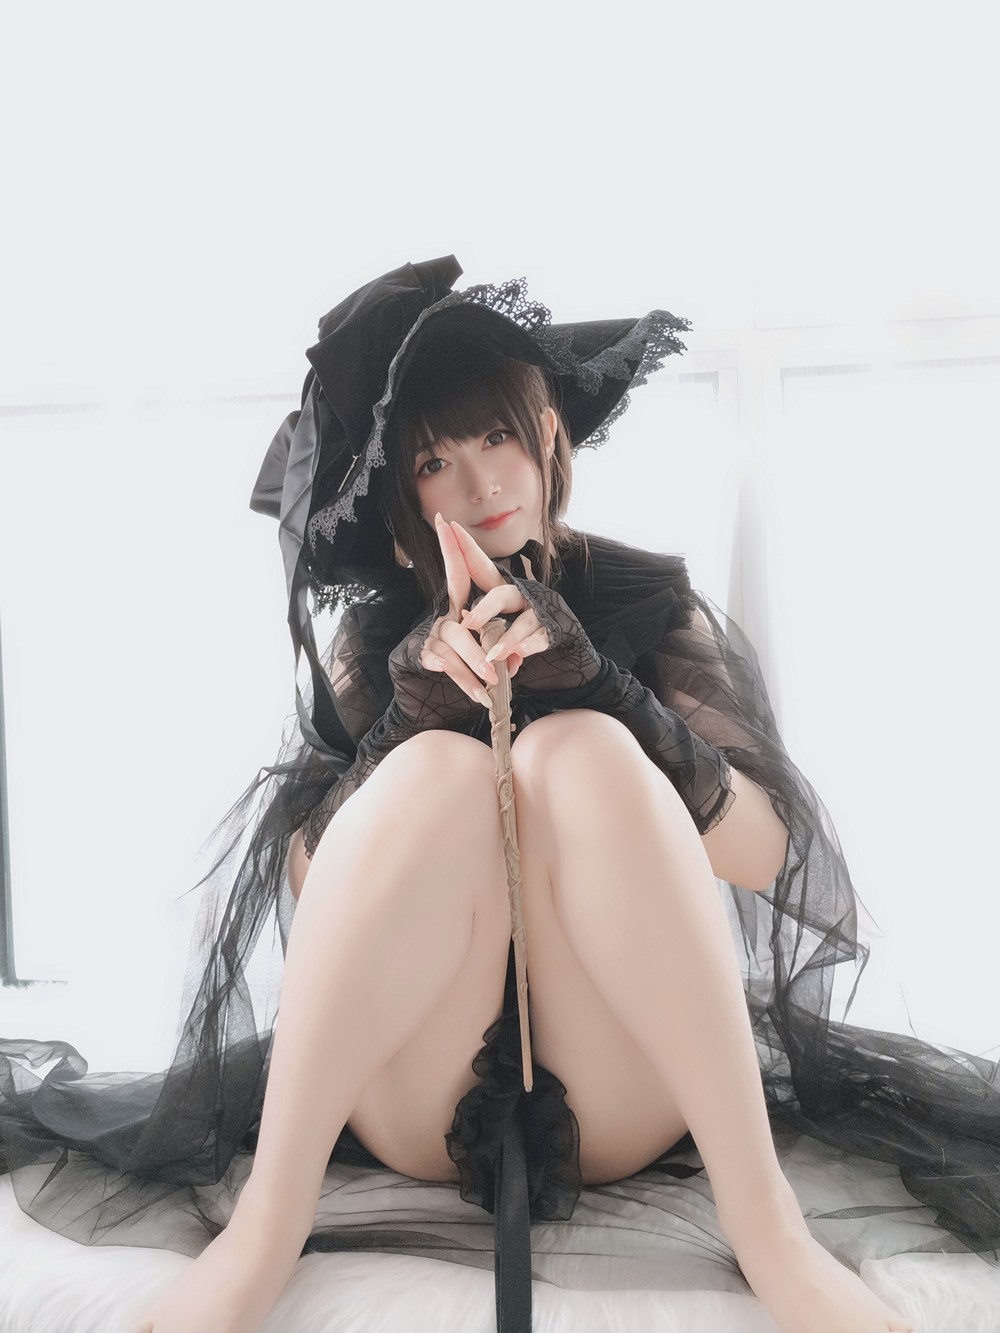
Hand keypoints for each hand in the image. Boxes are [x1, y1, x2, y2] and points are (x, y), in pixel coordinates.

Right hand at [387, 513, 529, 726]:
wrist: (431, 684)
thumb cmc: (471, 657)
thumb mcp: (492, 646)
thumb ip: (504, 644)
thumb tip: (517, 658)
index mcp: (461, 605)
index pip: (458, 573)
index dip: (451, 548)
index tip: (443, 520)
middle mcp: (445, 615)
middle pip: (461, 619)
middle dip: (479, 632)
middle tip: (493, 660)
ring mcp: (434, 635)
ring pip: (454, 642)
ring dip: (474, 663)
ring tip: (492, 683)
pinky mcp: (427, 654)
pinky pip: (448, 665)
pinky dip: (467, 682)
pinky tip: (480, 696)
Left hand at [451, 524, 602, 695]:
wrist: (556, 638)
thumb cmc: (510, 629)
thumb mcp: (491, 622)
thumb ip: (479, 620)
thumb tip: (463, 618)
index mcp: (500, 588)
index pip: (480, 565)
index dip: (465, 546)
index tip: (447, 524)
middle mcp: (520, 595)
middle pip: (502, 595)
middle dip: (485, 609)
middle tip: (467, 624)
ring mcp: (538, 612)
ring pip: (524, 621)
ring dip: (508, 638)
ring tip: (493, 654)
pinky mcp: (552, 630)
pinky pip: (541, 638)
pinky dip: (529, 647)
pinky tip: (518, 656)